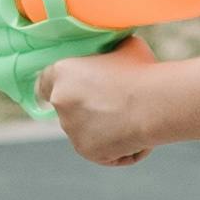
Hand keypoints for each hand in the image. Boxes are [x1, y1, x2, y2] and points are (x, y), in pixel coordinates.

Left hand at [44, 45, 155, 164]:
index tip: (69, 93)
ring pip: (86, 132)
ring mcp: (71, 128)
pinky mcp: (85, 150)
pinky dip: (119, 149)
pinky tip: (136, 136)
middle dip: (86, 111)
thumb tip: (113, 55)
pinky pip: (103, 152)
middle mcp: (59, 101)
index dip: (58, 88)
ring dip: (105, 130)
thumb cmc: (142, 70)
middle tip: (116, 105)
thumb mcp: (124, 48)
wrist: (155, 103)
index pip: (45, 83)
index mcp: (62, 72)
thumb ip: (108, 55)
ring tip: (134, 118)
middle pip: (67, 109)